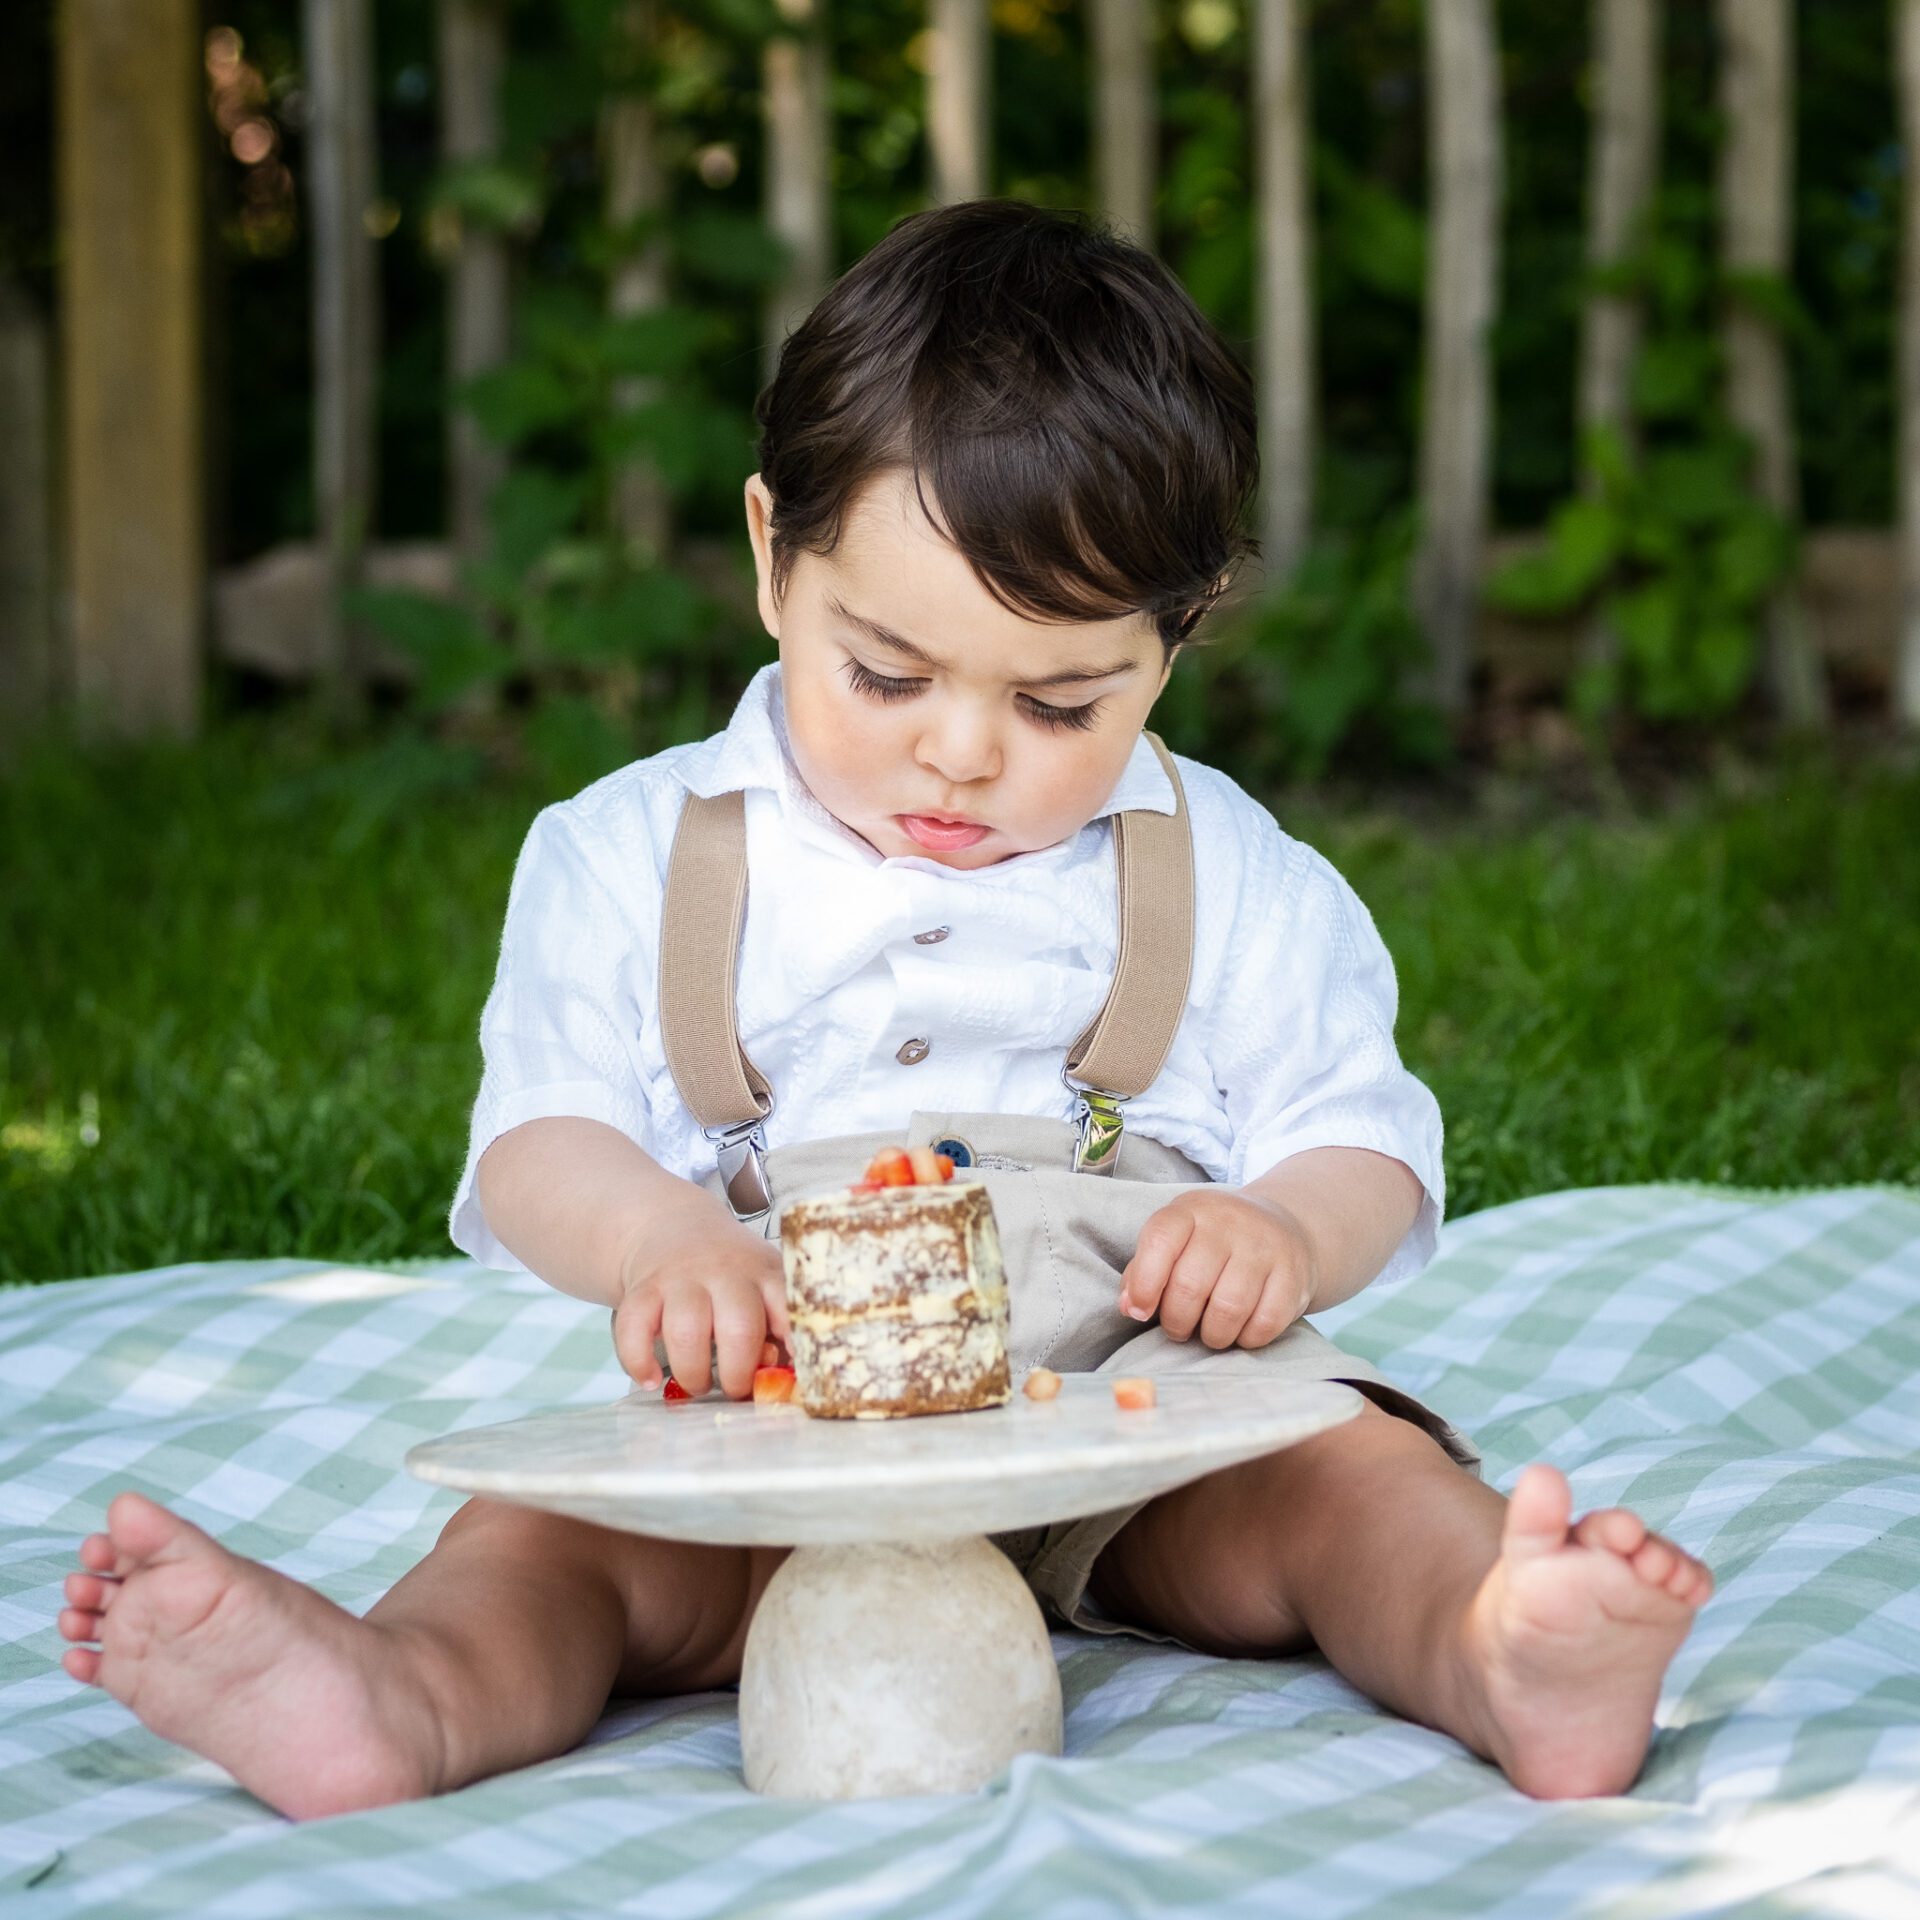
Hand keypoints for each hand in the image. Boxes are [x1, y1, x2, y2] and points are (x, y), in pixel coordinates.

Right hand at [611, 1212, 790, 1398]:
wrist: (674, 1226)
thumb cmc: (730, 1272)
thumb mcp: (763, 1283)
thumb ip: (778, 1326)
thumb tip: (790, 1380)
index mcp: (765, 1273)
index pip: (788, 1307)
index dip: (794, 1342)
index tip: (795, 1373)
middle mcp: (725, 1272)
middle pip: (738, 1328)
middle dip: (738, 1374)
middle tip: (736, 1389)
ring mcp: (681, 1278)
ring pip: (686, 1332)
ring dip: (693, 1373)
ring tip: (699, 1385)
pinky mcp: (642, 1288)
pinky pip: (634, 1328)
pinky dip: (638, 1361)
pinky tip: (650, 1379)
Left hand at [1119, 1189, 1316, 1350]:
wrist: (1285, 1226)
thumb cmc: (1214, 1243)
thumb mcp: (1176, 1241)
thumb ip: (1145, 1270)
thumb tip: (1129, 1306)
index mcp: (1191, 1210)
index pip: (1160, 1241)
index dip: (1144, 1284)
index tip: (1140, 1312)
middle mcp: (1229, 1222)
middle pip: (1190, 1285)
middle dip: (1177, 1321)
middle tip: (1179, 1328)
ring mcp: (1265, 1246)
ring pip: (1228, 1309)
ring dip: (1212, 1335)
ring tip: (1209, 1332)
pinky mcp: (1294, 1274)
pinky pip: (1264, 1324)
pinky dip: (1246, 1339)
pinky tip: (1240, 1331)